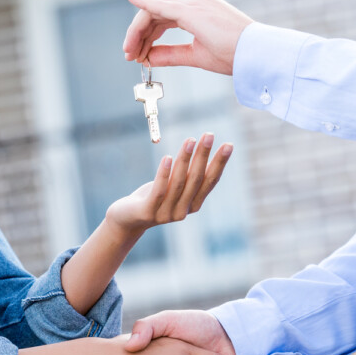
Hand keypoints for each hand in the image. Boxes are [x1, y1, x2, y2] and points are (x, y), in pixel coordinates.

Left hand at [105, 133, 231, 232]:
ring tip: (190, 140)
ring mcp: (166, 213)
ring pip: (178, 183)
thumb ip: (188, 177)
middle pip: (196, 180)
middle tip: (209, 135)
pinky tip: (168, 157)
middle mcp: (183, 210)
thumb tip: (205, 153)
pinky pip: (158, 191)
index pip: (210, 181)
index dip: (219, 164)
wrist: (126, 219)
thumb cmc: (153, 197)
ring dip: (185, 160)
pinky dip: (164, 174)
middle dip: (203, 156)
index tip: (229, 145)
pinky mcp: (148, 212)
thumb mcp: (173, 186)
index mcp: (193, 204)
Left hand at [121, 0, 254, 74]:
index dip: (146, 36)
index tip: (137, 55)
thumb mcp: (195, 55)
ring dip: (137, 31)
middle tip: (129, 55)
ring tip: (129, 51)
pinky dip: (143, 3)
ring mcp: (192, 1)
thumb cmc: (234, 55)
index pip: (161, 19)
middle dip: (137, 35)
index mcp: (197, 10)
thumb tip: (148, 58)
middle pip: (153, 14)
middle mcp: (194, 0)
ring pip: (152, 12)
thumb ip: (170, 54)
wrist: (255, 54)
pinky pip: (160, 6)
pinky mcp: (190, 9)